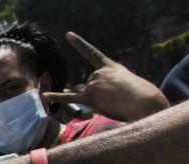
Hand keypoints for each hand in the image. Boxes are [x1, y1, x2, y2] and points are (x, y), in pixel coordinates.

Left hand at [43, 32, 168, 121]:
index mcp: (110, 66)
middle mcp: (99, 72)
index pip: (91, 53)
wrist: (144, 101)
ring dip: (98, 103)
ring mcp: (94, 82)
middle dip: (100, 97)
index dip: (78, 43)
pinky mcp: (90, 96)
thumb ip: (106, 87)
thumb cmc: (140, 96)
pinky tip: (44, 96)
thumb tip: (86, 96)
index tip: (67, 35)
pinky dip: (56, 97)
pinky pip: (69, 97)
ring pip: (86, 96)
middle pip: (90, 87)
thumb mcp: (125, 84)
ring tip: (114, 104)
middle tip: (118, 99)